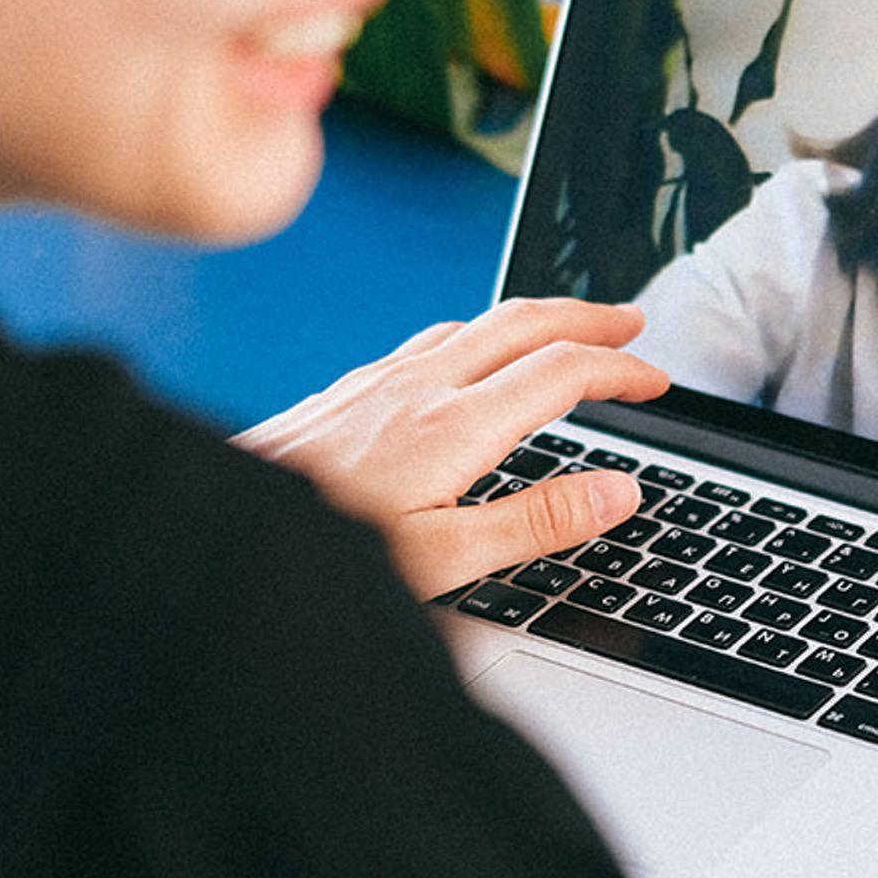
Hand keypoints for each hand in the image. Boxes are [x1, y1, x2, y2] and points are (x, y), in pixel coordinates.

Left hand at [233, 298, 670, 599]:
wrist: (220, 526)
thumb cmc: (323, 551)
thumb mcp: (443, 558)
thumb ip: (537, 522)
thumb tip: (619, 491)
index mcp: (455, 427)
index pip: (562, 374)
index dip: (620, 370)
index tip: (658, 380)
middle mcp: (419, 386)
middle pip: (524, 323)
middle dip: (589, 318)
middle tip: (634, 325)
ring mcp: (380, 380)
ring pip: (478, 323)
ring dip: (538, 320)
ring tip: (570, 331)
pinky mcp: (350, 389)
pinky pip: (434, 337)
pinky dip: (483, 332)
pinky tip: (471, 353)